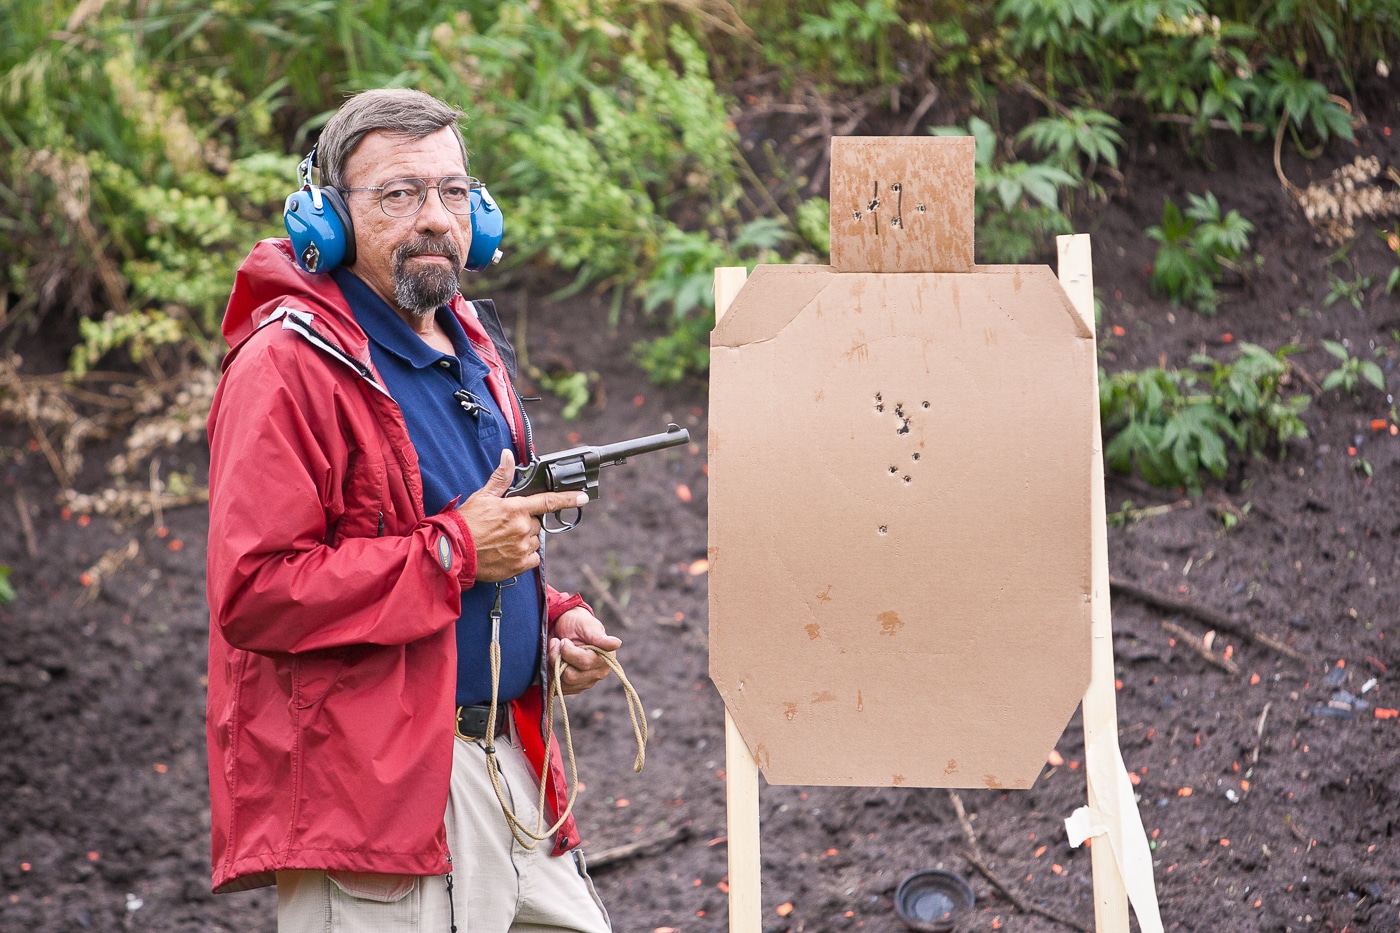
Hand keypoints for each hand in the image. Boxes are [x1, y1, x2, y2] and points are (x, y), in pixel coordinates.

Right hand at [457, 449, 588, 581]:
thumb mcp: (483, 496)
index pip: (549, 501)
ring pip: (535, 540)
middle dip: (526, 522)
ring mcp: (522, 547)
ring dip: (524, 539)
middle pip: (537, 523)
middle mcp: (523, 528)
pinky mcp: (520, 565)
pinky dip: (524, 555)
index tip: (583, 497)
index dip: (569, 498)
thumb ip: (501, 478)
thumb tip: (508, 456)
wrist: (453, 552)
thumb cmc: (466, 523)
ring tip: (503, 539)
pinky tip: (507, 552)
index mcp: (516, 509)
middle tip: (505, 525)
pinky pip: (533, 558)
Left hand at [549, 607, 621, 695]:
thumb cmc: (578, 624)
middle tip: (558, 644)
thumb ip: (600, 637)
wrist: (565, 627)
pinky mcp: (572, 688)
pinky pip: (557, 688)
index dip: (568, 651)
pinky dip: (551, 674)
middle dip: (558, 658)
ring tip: (556, 650)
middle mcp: (598, 673)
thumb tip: (617, 644)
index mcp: (605, 659)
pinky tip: (554, 661)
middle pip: (571, 676)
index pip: (584, 663)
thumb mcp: (588, 626)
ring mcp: (585, 683)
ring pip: (562, 683)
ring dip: (553, 665)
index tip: (564, 640)